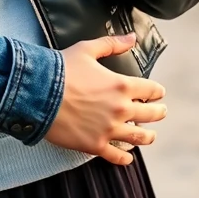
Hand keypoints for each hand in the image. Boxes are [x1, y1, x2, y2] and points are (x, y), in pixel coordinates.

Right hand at [46, 34, 166, 165]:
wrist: (38, 93)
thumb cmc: (61, 69)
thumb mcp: (86, 49)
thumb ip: (111, 44)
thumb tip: (132, 38)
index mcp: (121, 85)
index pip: (150, 89)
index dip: (156, 91)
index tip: (158, 92)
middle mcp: (120, 109)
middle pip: (150, 114)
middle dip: (158, 112)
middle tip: (160, 111)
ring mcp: (109, 129)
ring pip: (139, 138)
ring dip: (148, 137)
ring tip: (150, 136)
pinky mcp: (95, 144)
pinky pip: (117, 156)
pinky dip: (125, 159)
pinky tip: (128, 159)